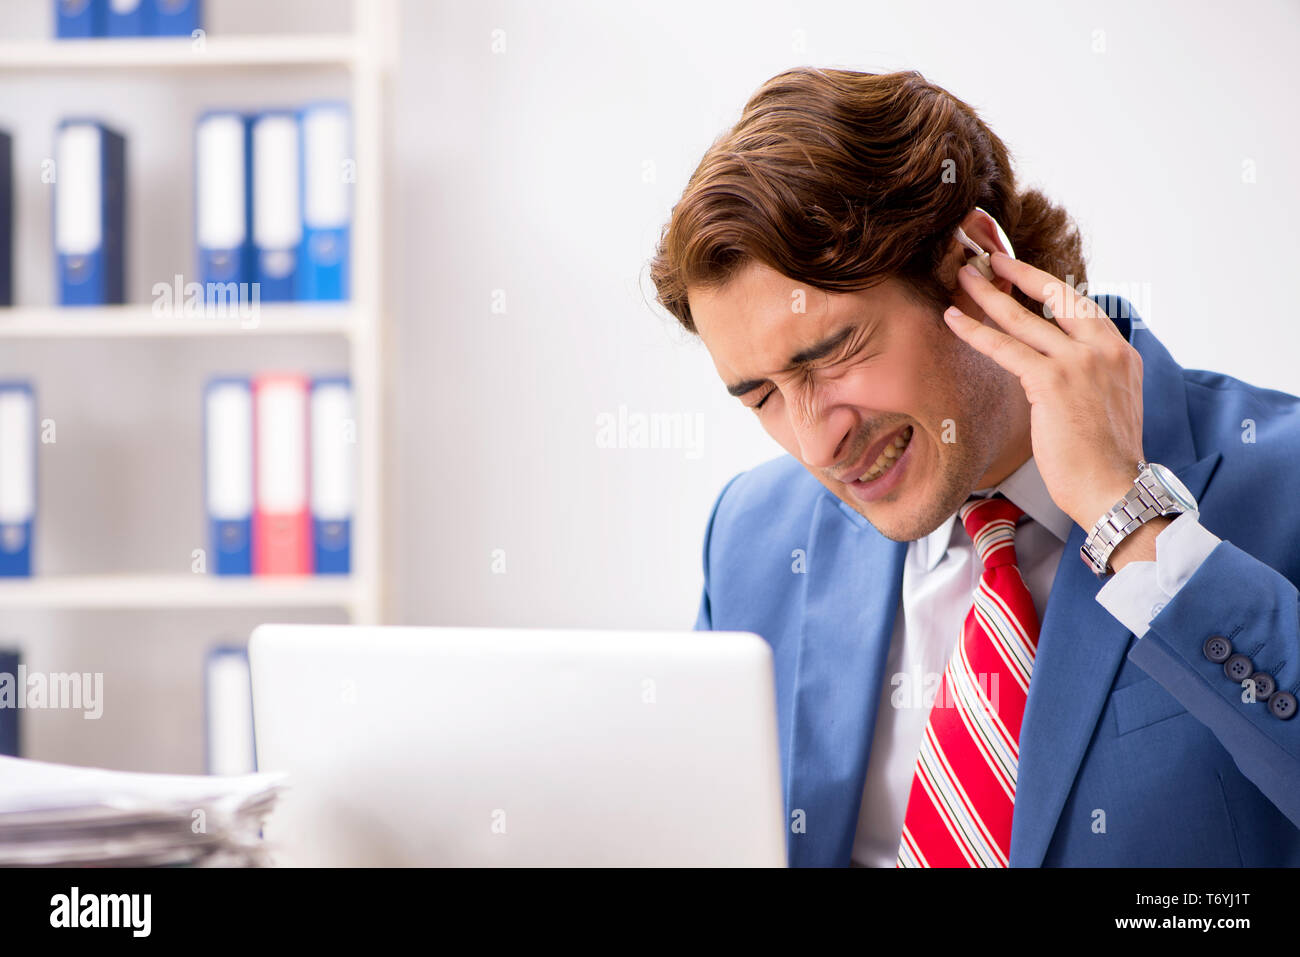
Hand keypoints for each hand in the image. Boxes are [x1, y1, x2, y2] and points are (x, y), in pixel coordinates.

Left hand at [943, 252, 1143, 530]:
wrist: (1114, 489)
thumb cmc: (1103, 459)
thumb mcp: (1106, 404)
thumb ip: (1087, 377)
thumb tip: (1053, 369)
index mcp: (1120, 353)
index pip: (1079, 307)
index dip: (1046, 286)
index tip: (1022, 274)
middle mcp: (1104, 349)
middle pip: (1054, 297)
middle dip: (1017, 274)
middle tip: (988, 258)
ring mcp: (1079, 362)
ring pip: (1024, 318)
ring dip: (988, 294)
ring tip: (962, 277)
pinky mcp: (1052, 381)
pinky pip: (1005, 348)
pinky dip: (975, 332)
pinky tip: (953, 319)